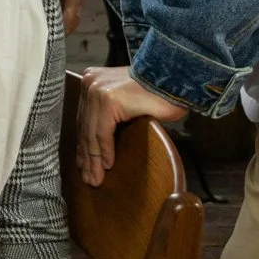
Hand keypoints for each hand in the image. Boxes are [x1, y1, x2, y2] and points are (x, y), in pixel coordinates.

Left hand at [75, 65, 187, 187]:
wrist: (176, 80)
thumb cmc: (157, 94)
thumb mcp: (126, 103)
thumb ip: (110, 114)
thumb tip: (98, 141)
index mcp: (92, 81)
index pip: (84, 119)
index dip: (83, 144)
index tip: (83, 164)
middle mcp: (90, 82)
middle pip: (85, 126)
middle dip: (86, 155)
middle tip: (88, 177)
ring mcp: (97, 90)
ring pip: (92, 132)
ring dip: (94, 159)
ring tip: (95, 178)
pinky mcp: (108, 101)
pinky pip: (103, 132)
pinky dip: (105, 151)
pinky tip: (108, 166)